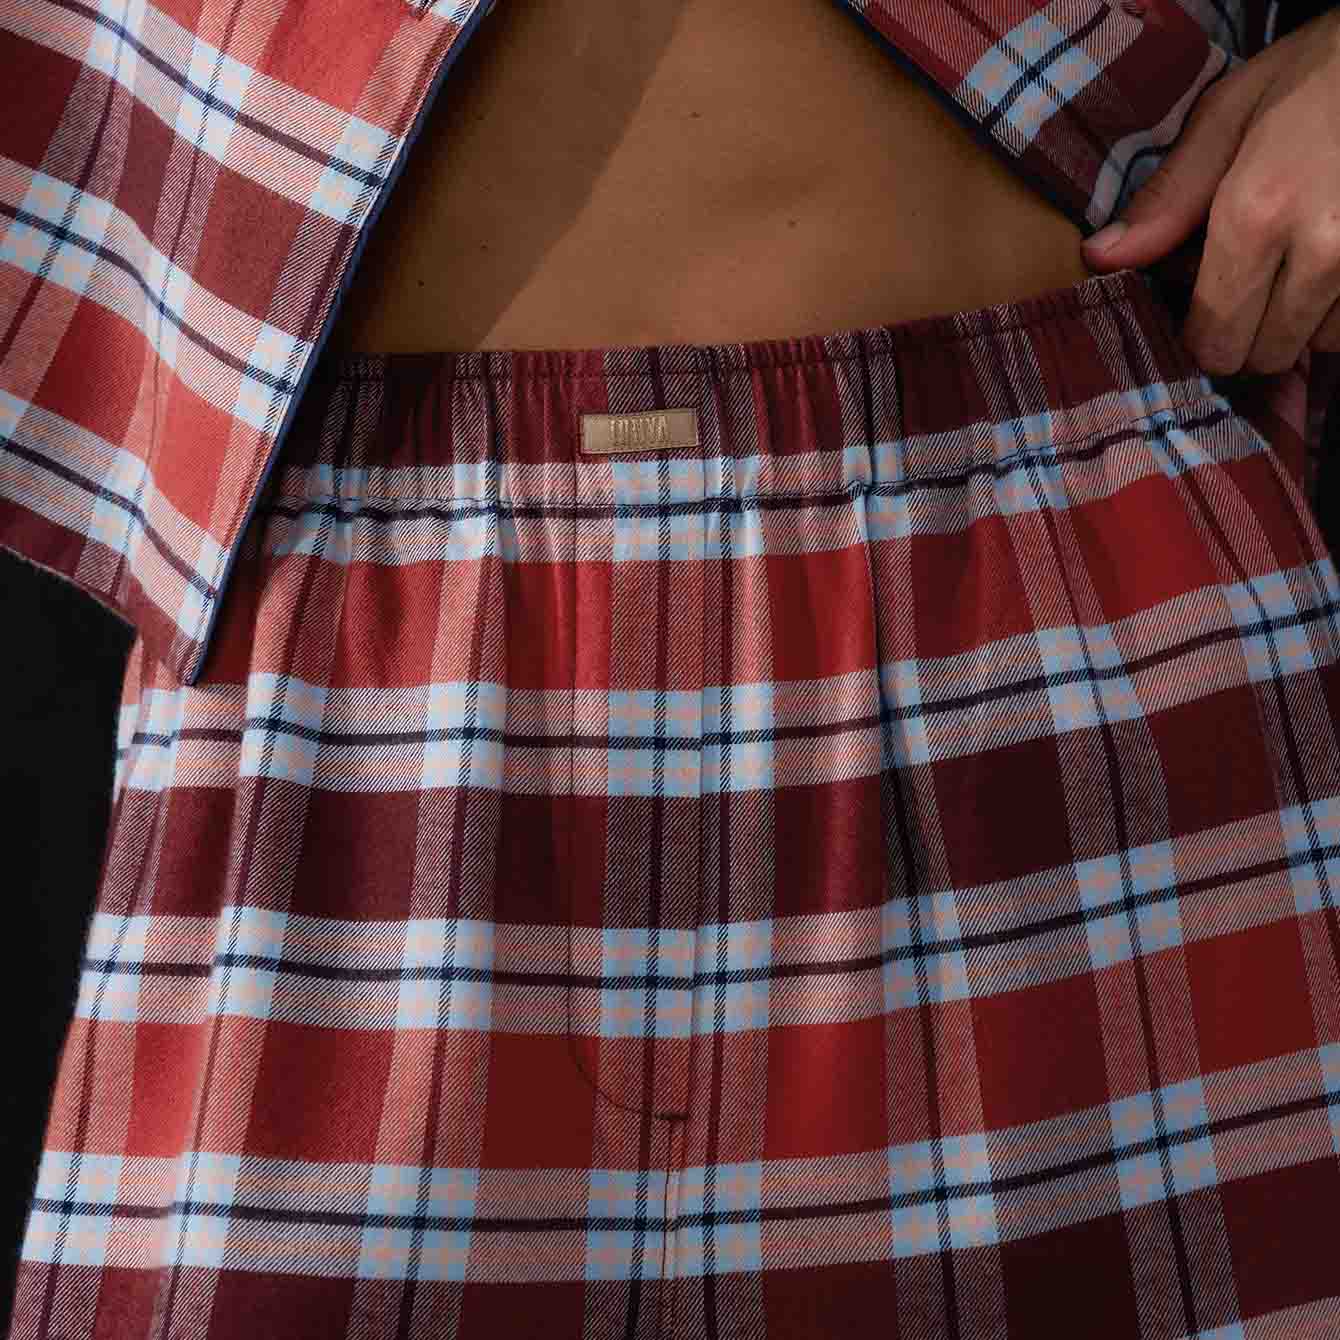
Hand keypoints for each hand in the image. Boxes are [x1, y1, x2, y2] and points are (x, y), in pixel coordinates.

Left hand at [1080, 6, 1339, 376]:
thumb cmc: (1316, 73)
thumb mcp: (1229, 115)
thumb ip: (1169, 197)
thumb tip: (1102, 258)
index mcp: (1258, 214)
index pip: (1212, 340)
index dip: (1197, 334)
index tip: (1198, 306)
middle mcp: (1321, 250)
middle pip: (1262, 357)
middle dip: (1245, 334)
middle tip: (1247, 283)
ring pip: (1315, 345)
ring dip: (1298, 320)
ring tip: (1295, 260)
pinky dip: (1337, 307)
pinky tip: (1330, 262)